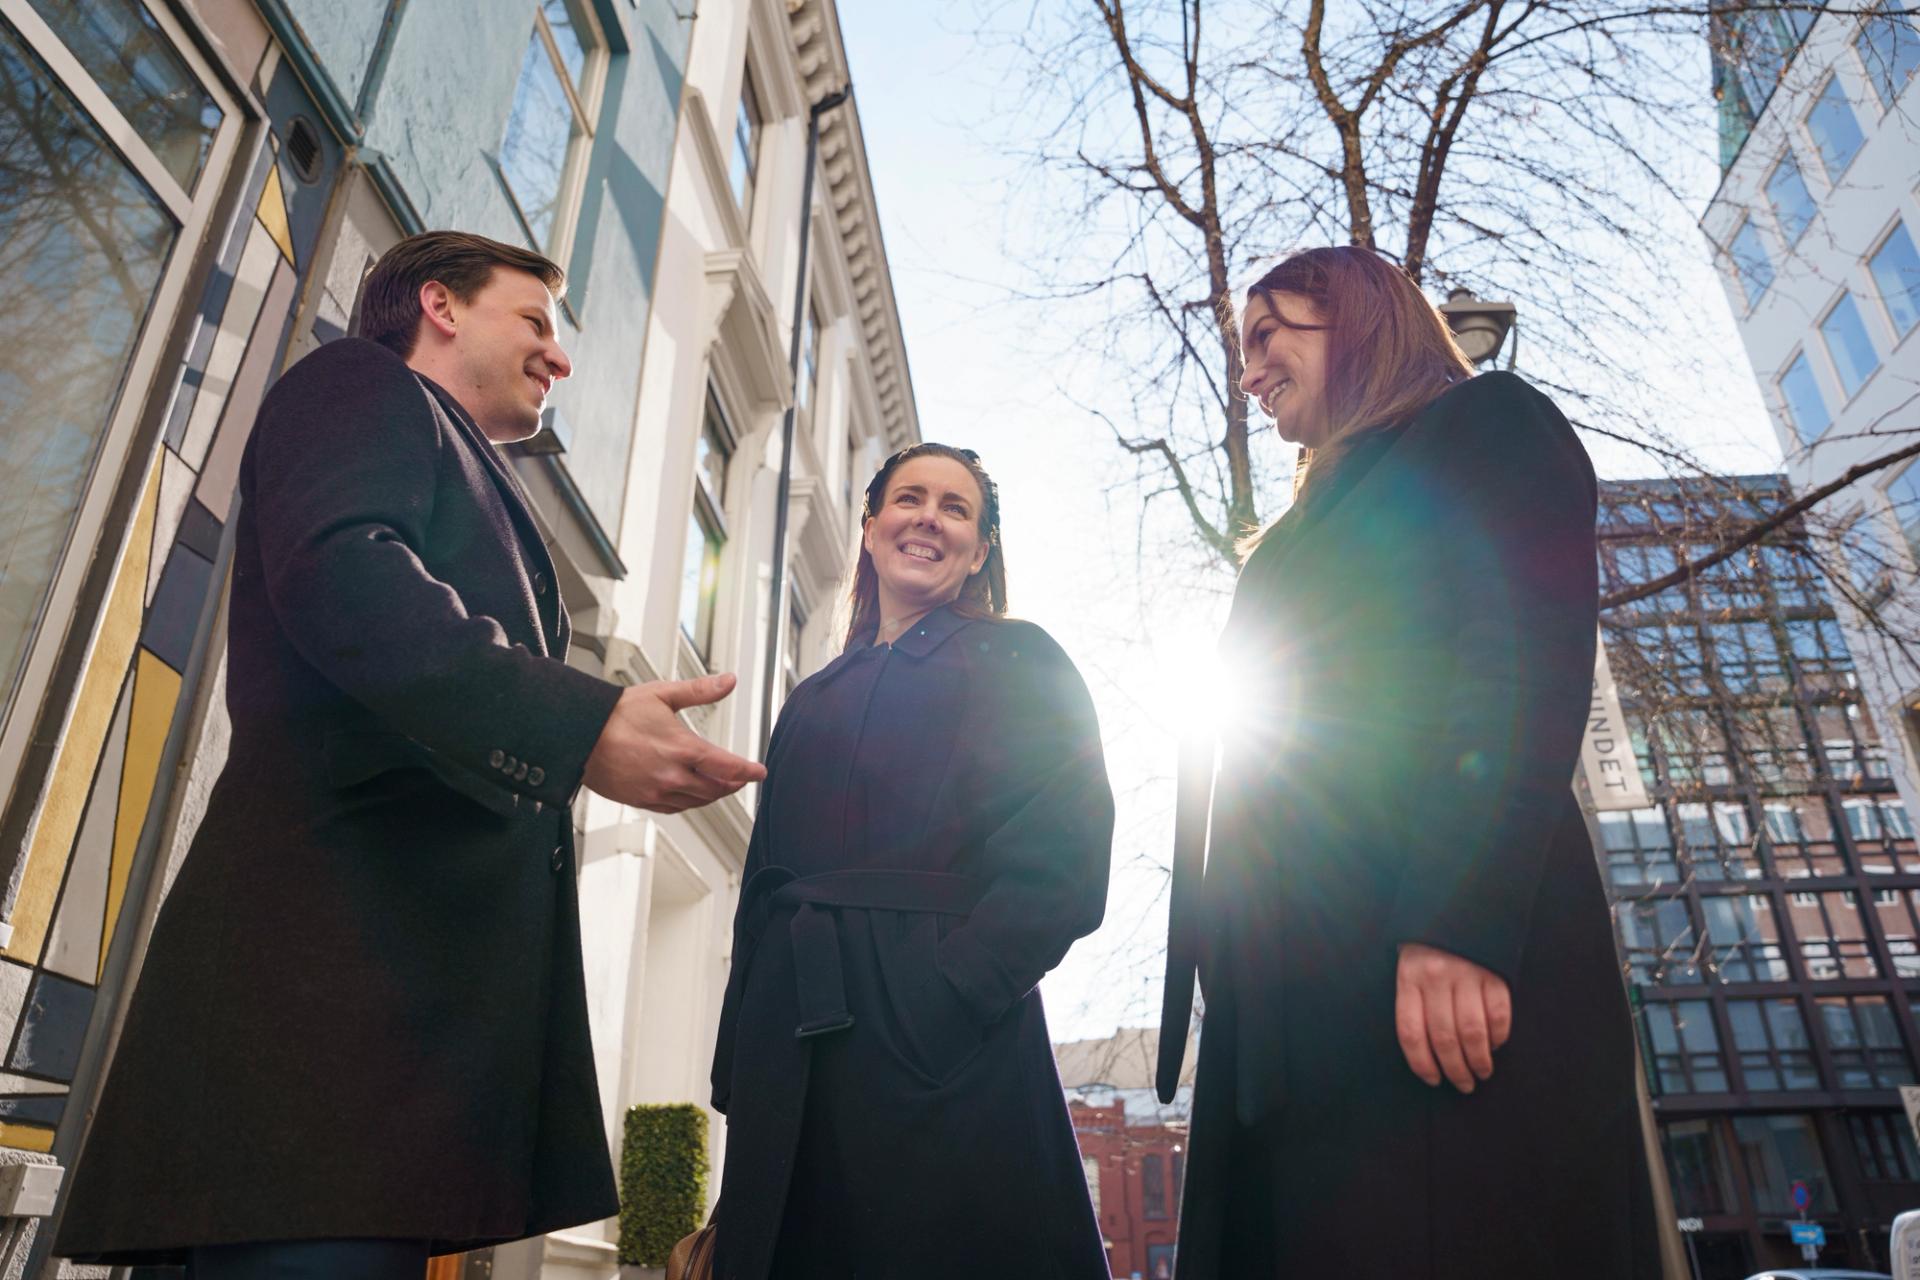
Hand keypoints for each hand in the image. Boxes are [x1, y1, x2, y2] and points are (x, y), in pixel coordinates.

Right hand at [582, 674, 766, 812]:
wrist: (579, 734)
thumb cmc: (616, 714)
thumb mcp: (662, 695)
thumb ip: (700, 691)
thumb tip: (728, 681)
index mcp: (682, 748)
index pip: (727, 766)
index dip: (748, 771)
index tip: (760, 772)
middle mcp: (671, 774)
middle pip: (715, 789)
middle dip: (732, 785)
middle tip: (742, 779)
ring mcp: (655, 790)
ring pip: (696, 801)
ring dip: (712, 795)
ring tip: (721, 787)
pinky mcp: (640, 800)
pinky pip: (673, 808)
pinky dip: (689, 803)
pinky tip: (691, 795)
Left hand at [1394, 942, 1511, 1093]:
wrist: (1457, 903)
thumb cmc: (1429, 944)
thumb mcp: (1408, 965)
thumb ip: (1414, 1000)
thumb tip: (1426, 1052)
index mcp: (1408, 977)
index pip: (1411, 1033)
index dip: (1422, 1064)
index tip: (1433, 1080)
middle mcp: (1435, 977)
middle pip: (1444, 1038)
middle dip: (1455, 1070)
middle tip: (1464, 1085)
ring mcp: (1466, 974)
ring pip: (1472, 1032)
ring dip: (1479, 1060)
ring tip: (1481, 1072)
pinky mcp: (1494, 971)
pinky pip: (1498, 1014)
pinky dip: (1499, 1036)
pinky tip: (1495, 1044)